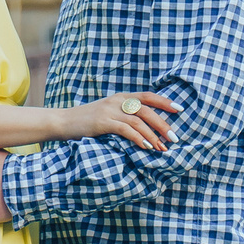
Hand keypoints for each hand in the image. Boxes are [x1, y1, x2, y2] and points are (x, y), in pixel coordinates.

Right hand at [63, 92, 178, 151]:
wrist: (63, 121)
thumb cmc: (88, 121)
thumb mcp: (108, 114)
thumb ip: (124, 116)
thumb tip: (147, 128)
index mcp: (121, 97)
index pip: (148, 96)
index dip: (164, 102)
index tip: (180, 110)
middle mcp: (117, 101)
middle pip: (147, 110)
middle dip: (163, 124)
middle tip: (174, 138)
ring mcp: (109, 110)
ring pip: (138, 120)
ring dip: (153, 135)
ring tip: (162, 148)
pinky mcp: (103, 122)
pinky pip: (126, 129)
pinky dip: (139, 138)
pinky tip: (146, 146)